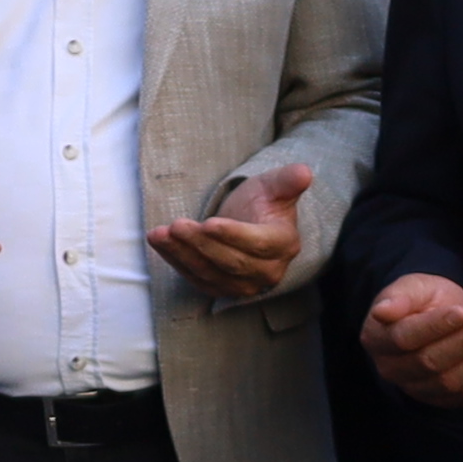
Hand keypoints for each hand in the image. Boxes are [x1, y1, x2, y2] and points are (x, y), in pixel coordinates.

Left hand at [145, 161, 315, 305]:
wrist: (250, 223)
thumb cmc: (262, 203)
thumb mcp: (273, 186)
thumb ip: (287, 180)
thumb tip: (304, 172)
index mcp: (284, 244)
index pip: (259, 244)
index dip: (233, 235)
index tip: (208, 223)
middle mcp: (268, 271)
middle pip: (231, 261)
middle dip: (200, 243)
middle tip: (176, 225)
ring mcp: (245, 285)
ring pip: (210, 272)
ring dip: (182, 254)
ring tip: (158, 233)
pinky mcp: (222, 289)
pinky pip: (196, 279)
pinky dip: (175, 262)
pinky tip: (159, 244)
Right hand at [362, 270, 462, 408]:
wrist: (435, 316)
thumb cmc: (422, 299)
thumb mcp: (412, 287)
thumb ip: (399, 297)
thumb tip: (383, 311)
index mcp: (376, 338)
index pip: (405, 338)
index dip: (435, 327)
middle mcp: (390, 369)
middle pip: (430, 363)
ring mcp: (415, 388)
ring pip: (451, 383)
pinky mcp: (441, 399)